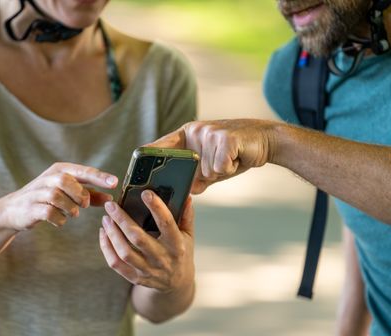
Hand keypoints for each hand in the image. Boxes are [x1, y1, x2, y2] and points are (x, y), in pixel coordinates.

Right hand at [0, 163, 117, 230]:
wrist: (14, 210)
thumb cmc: (47, 199)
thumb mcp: (69, 194)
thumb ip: (90, 195)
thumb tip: (111, 198)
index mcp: (60, 170)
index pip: (83, 171)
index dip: (99, 177)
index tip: (114, 183)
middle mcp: (48, 178)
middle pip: (66, 180)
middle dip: (79, 194)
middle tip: (85, 204)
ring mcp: (37, 192)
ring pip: (57, 196)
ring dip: (70, 208)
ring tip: (72, 213)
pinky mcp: (31, 208)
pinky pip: (48, 212)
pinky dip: (59, 218)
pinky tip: (61, 220)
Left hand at [99, 191, 193, 292]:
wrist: (178, 283)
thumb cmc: (182, 253)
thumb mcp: (188, 235)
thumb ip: (186, 216)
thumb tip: (186, 196)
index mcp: (176, 245)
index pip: (166, 223)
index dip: (156, 207)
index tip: (145, 193)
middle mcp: (162, 258)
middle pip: (138, 237)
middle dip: (122, 219)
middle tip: (111, 205)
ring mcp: (148, 270)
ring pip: (124, 252)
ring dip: (112, 233)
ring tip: (106, 218)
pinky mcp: (136, 278)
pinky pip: (116, 264)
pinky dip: (106, 248)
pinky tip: (104, 234)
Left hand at [149, 119, 277, 193]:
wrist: (264, 141)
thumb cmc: (233, 155)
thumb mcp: (209, 167)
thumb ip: (193, 178)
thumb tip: (181, 194)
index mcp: (186, 135)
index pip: (160, 145)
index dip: (147, 158)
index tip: (135, 170)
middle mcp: (195, 130)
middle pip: (185, 166)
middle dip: (200, 174)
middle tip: (214, 167)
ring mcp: (210, 132)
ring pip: (205, 170)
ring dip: (218, 172)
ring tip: (230, 159)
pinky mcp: (226, 138)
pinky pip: (220, 167)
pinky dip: (230, 168)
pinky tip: (237, 158)